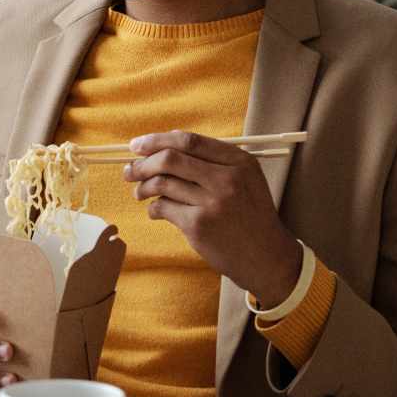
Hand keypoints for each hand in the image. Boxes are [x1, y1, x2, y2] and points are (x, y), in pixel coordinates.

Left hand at [124, 130, 301, 307]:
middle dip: (143, 163)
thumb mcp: (245, 178)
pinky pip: (163, 208)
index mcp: (238, 161)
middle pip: (170, 159)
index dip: (157, 140)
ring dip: (143, 186)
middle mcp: (226, 178)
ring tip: (139, 192)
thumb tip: (165, 142)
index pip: (189, 140)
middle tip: (130, 170)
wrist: (267, 256)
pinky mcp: (199, 226)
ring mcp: (212, 202)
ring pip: (162, 183)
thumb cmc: (250, 214)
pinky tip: (155, 211)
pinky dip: (153, 208)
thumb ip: (213, 159)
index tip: (137, 145)